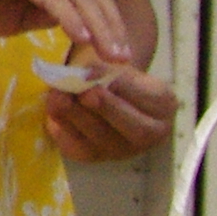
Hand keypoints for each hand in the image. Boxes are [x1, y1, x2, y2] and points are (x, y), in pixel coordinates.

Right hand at [0, 0, 139, 65]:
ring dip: (97, 25)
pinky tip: (82, 38)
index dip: (109, 19)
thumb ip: (50, 14)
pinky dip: (70, 17)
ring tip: (109, 53)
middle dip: (111, 25)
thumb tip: (77, 27)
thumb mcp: (22, 14)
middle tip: (123, 57)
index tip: (119, 50)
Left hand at [44, 62, 176, 161]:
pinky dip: (63, 130)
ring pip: (104, 141)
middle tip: (85, 93)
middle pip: (135, 129)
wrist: (98, 88)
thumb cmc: (112, 70)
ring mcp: (122, 150)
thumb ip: (109, 63)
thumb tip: (89, 74)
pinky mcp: (95, 157)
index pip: (152, 99)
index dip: (124, 86)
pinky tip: (52, 112)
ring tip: (58, 97)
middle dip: (107, 109)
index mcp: (164, 105)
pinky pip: (79, 149)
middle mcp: (150, 134)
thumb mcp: (116, 59)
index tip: (98, 71)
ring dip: (78, 118)